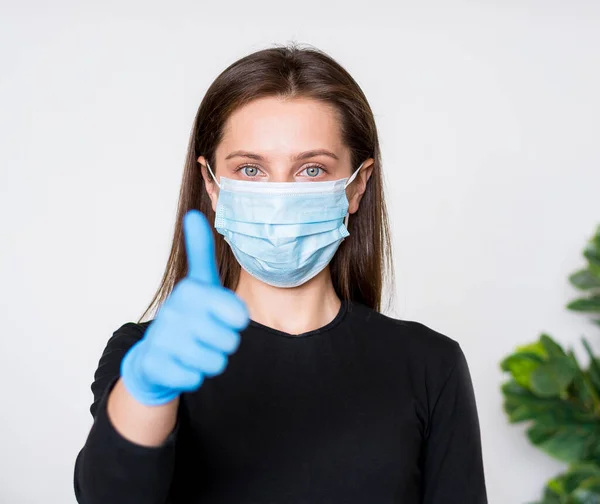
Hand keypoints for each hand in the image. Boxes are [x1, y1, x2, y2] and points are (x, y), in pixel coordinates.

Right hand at [120, 209, 248, 405]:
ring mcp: (163, 339)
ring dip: (211, 360)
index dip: (237, 320)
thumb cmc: (188, 316)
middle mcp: (175, 312)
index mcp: (192, 291)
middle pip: (230, 342)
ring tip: (197, 349)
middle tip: (209, 335)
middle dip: (225, 343)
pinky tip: (182, 364)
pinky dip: (194, 376)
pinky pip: (195, 379)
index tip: (229, 316)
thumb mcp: (199, 283)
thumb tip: (193, 214)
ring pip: (215, 362)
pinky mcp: (156, 365)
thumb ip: (201, 252)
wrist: (155, 354)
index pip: (238, 314)